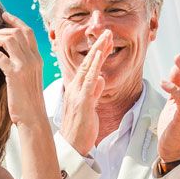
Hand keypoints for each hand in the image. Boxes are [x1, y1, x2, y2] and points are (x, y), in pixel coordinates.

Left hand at [0, 13, 45, 126]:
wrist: (33, 118)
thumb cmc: (28, 101)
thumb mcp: (29, 79)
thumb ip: (23, 65)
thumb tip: (8, 56)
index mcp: (38, 58)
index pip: (28, 32)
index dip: (15, 21)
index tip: (4, 15)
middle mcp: (34, 59)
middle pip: (18, 32)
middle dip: (1, 31)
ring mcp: (25, 66)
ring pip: (10, 40)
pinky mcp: (15, 74)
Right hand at [58, 29, 112, 156]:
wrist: (72, 146)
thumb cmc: (80, 129)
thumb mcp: (90, 107)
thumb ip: (95, 92)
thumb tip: (101, 80)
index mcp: (77, 89)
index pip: (88, 67)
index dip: (97, 53)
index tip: (106, 41)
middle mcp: (75, 89)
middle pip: (87, 63)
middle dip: (98, 46)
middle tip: (107, 31)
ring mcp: (77, 95)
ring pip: (88, 69)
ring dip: (97, 52)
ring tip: (106, 38)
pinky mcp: (82, 103)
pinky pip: (89, 83)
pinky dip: (94, 69)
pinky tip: (99, 58)